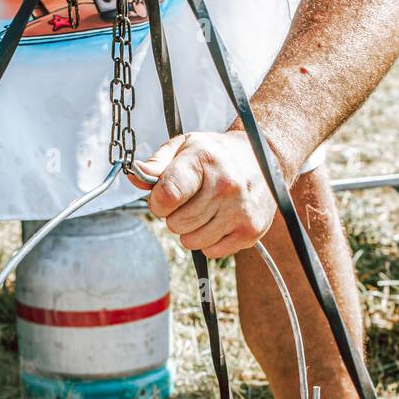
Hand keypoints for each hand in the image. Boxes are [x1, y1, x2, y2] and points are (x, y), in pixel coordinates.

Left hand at [131, 130, 276, 257]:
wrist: (262, 159)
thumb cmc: (216, 155)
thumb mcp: (186, 147)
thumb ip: (158, 163)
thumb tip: (136, 177)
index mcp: (205, 161)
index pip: (167, 195)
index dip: (157, 202)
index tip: (163, 198)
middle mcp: (225, 186)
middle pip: (177, 223)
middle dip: (174, 216)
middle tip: (188, 202)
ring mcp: (239, 211)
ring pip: (192, 241)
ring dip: (190, 231)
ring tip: (203, 211)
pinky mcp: (249, 231)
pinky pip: (212, 252)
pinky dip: (209, 241)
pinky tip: (217, 221)